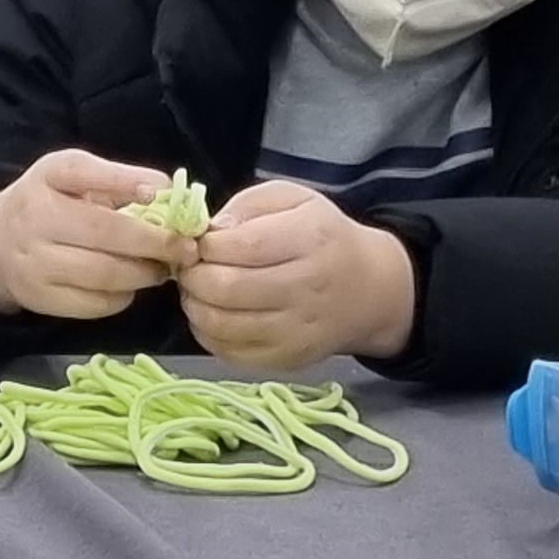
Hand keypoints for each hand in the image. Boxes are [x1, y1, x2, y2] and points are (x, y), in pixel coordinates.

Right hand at [0, 148, 196, 321]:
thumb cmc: (49, 202)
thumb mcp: (72, 176)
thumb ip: (115, 179)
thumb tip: (168, 192)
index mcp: (48, 177)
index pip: (85, 172)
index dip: (127, 181)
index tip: (164, 193)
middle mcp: (37, 218)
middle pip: (105, 233)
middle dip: (155, 242)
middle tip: (186, 248)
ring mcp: (35, 261)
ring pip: (104, 274)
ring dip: (144, 273)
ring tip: (163, 268)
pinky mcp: (40, 297)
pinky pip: (95, 303)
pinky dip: (123, 296)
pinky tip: (131, 284)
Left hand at [178, 179, 418, 371]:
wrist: (369, 289)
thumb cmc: (322, 236)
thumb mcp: (294, 199)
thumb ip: (248, 205)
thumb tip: (210, 231)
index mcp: (309, 239)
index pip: (243, 245)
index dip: (207, 244)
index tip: (199, 240)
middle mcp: (306, 288)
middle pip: (228, 288)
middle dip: (194, 275)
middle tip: (190, 266)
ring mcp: (297, 330)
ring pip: (223, 324)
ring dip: (195, 305)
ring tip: (197, 289)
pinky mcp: (288, 359)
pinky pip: (231, 352)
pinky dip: (208, 333)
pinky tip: (212, 313)